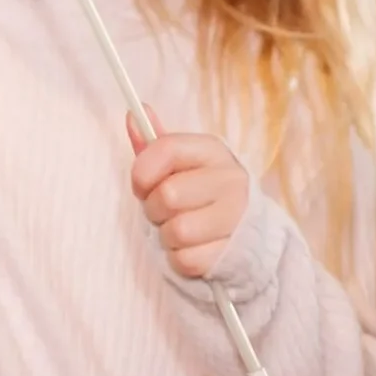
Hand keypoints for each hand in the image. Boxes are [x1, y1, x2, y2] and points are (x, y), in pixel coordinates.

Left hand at [127, 105, 249, 279]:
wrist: (241, 232)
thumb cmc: (199, 192)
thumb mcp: (180, 165)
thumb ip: (154, 144)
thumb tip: (134, 115)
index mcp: (213, 151)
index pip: (165, 149)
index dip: (142, 171)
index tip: (142, 184)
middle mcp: (231, 180)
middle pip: (167, 195)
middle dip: (154, 208)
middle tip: (165, 211)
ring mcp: (236, 218)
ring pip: (176, 231)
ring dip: (166, 235)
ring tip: (180, 228)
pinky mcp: (232, 253)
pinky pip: (185, 260)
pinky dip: (178, 258)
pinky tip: (192, 247)